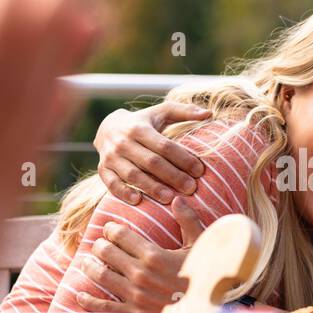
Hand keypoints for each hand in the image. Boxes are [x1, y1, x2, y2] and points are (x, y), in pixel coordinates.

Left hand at [75, 198, 204, 312]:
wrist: (208, 312)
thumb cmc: (205, 276)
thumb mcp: (201, 246)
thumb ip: (188, 221)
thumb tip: (177, 199)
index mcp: (154, 255)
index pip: (121, 235)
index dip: (111, 229)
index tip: (109, 229)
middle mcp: (140, 274)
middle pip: (107, 253)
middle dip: (100, 245)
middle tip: (99, 244)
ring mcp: (134, 296)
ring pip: (101, 276)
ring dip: (89, 267)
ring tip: (87, 262)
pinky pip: (104, 307)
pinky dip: (88, 301)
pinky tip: (80, 295)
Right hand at [94, 101, 208, 204]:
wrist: (107, 127)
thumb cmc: (143, 123)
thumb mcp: (161, 112)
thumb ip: (185, 112)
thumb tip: (209, 113)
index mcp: (140, 128)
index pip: (165, 146)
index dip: (183, 159)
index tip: (200, 171)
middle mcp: (124, 142)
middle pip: (151, 162)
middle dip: (173, 176)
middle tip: (191, 188)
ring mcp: (111, 156)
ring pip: (133, 174)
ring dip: (152, 187)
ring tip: (170, 198)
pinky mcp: (103, 169)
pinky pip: (111, 183)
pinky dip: (123, 193)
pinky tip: (139, 201)